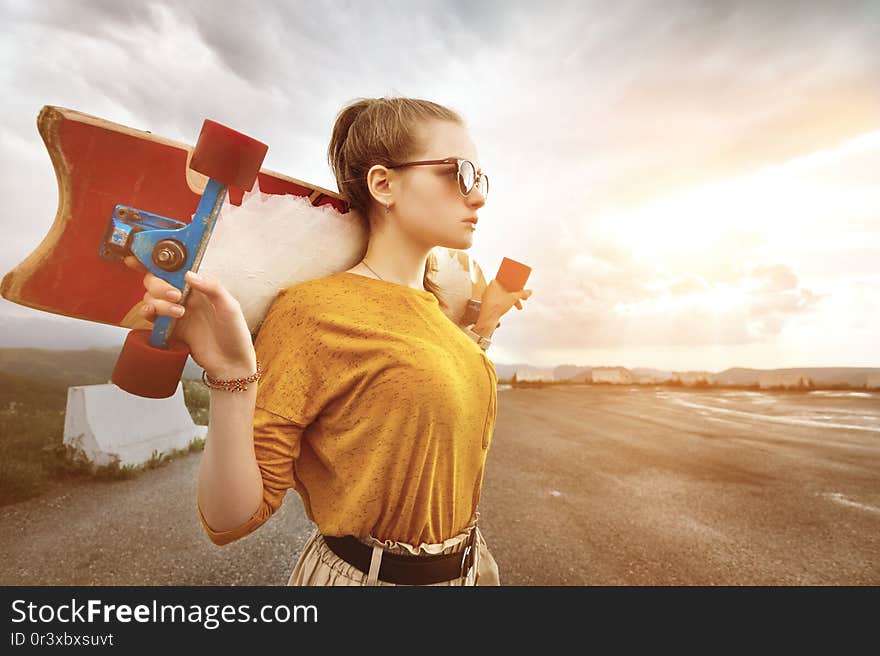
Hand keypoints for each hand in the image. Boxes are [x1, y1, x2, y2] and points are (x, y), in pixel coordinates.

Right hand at [124, 256, 256, 378]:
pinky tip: (155, 316)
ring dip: (159, 302)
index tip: (140, 257)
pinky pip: (151, 316)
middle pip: (157, 281)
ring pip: (152, 298)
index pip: (175, 268)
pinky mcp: (170, 328)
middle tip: (175, 296)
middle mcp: (186, 296)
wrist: (230, 364)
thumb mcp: (230, 307)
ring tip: (178, 313)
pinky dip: (148, 313)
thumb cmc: (235, 334)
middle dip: (159, 285)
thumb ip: (212, 288)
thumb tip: (189, 274)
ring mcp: (176, 312)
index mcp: (200, 287)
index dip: (156, 261)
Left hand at [479, 279, 532, 320]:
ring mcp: (487, 296)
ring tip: (518, 306)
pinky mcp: (487, 304)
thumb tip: (529, 292)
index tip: (519, 287)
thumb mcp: (514, 297)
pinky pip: (498, 301)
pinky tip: (508, 308)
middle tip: (521, 298)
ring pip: (502, 296)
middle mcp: (489, 288)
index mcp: (494, 283)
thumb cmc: (497, 305)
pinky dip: (504, 303)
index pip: (505, 280)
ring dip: (510, 300)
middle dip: (514, 294)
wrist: (488, 317)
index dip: (514, 284)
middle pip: (505, 289)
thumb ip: (522, 294)